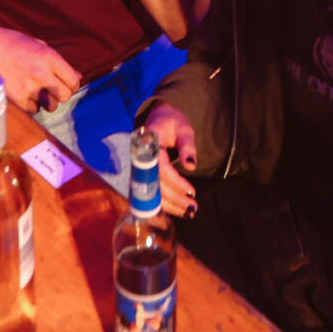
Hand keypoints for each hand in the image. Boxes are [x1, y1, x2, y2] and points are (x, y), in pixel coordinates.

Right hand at [0, 22, 81, 111]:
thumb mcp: (39, 45)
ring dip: (47, 101)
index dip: (72, 84)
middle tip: (53, 90)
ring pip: (51, 106)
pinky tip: (25, 94)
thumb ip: (58, 63)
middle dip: (61, 94)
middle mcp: (41, 72)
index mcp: (49, 56)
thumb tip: (77, 78)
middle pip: (65, 96)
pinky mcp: (16, 98)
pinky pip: (34, 110)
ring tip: (38, 92)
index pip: (73, 80)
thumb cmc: (13, 43)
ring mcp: (28, 86)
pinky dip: (32, 105)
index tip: (66, 84)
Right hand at [143, 103, 200, 217]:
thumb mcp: (184, 129)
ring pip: (151, 193)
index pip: (160, 168)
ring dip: (170, 206)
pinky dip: (163, 204)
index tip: (192, 192)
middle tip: (193, 208)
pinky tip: (177, 211)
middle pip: (155, 184)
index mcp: (150, 143)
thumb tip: (191, 166)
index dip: (175, 182)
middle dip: (174, 199)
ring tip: (189, 213)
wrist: (157, 118)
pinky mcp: (141, 176)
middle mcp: (140, 158)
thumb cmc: (172, 123)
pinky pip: (150, 194)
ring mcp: (139, 168)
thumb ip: (187, 146)